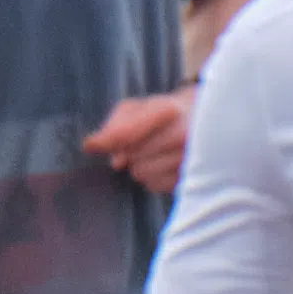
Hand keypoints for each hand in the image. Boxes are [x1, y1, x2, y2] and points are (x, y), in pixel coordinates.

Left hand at [80, 88, 196, 193]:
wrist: (202, 122)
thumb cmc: (162, 114)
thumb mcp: (137, 108)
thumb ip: (114, 125)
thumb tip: (92, 147)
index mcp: (170, 110)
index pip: (127, 133)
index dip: (105, 141)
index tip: (90, 145)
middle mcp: (184, 135)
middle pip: (131, 156)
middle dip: (129, 152)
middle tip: (142, 142)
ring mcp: (191, 160)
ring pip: (141, 173)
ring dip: (140, 166)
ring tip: (155, 153)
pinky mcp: (192, 178)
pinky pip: (154, 185)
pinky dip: (152, 178)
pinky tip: (163, 164)